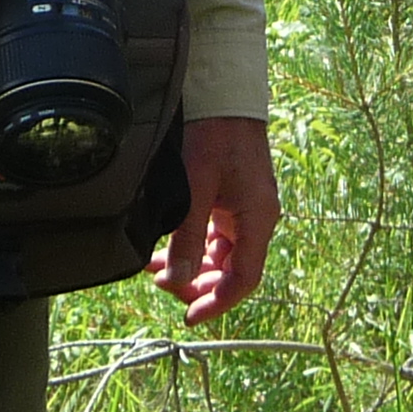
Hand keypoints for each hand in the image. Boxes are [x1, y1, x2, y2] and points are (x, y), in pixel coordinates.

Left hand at [154, 116, 278, 324]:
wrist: (224, 96)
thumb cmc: (214, 136)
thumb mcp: (194, 189)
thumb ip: (186, 237)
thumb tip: (175, 281)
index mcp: (257, 220)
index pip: (243, 279)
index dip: (217, 303)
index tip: (188, 315)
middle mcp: (256, 218)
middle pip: (230, 270)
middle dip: (197, 283)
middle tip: (161, 283)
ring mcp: (245, 208)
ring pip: (219, 253)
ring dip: (190, 264)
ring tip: (155, 267)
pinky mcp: (232, 197)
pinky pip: (214, 234)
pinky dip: (192, 244)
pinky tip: (166, 246)